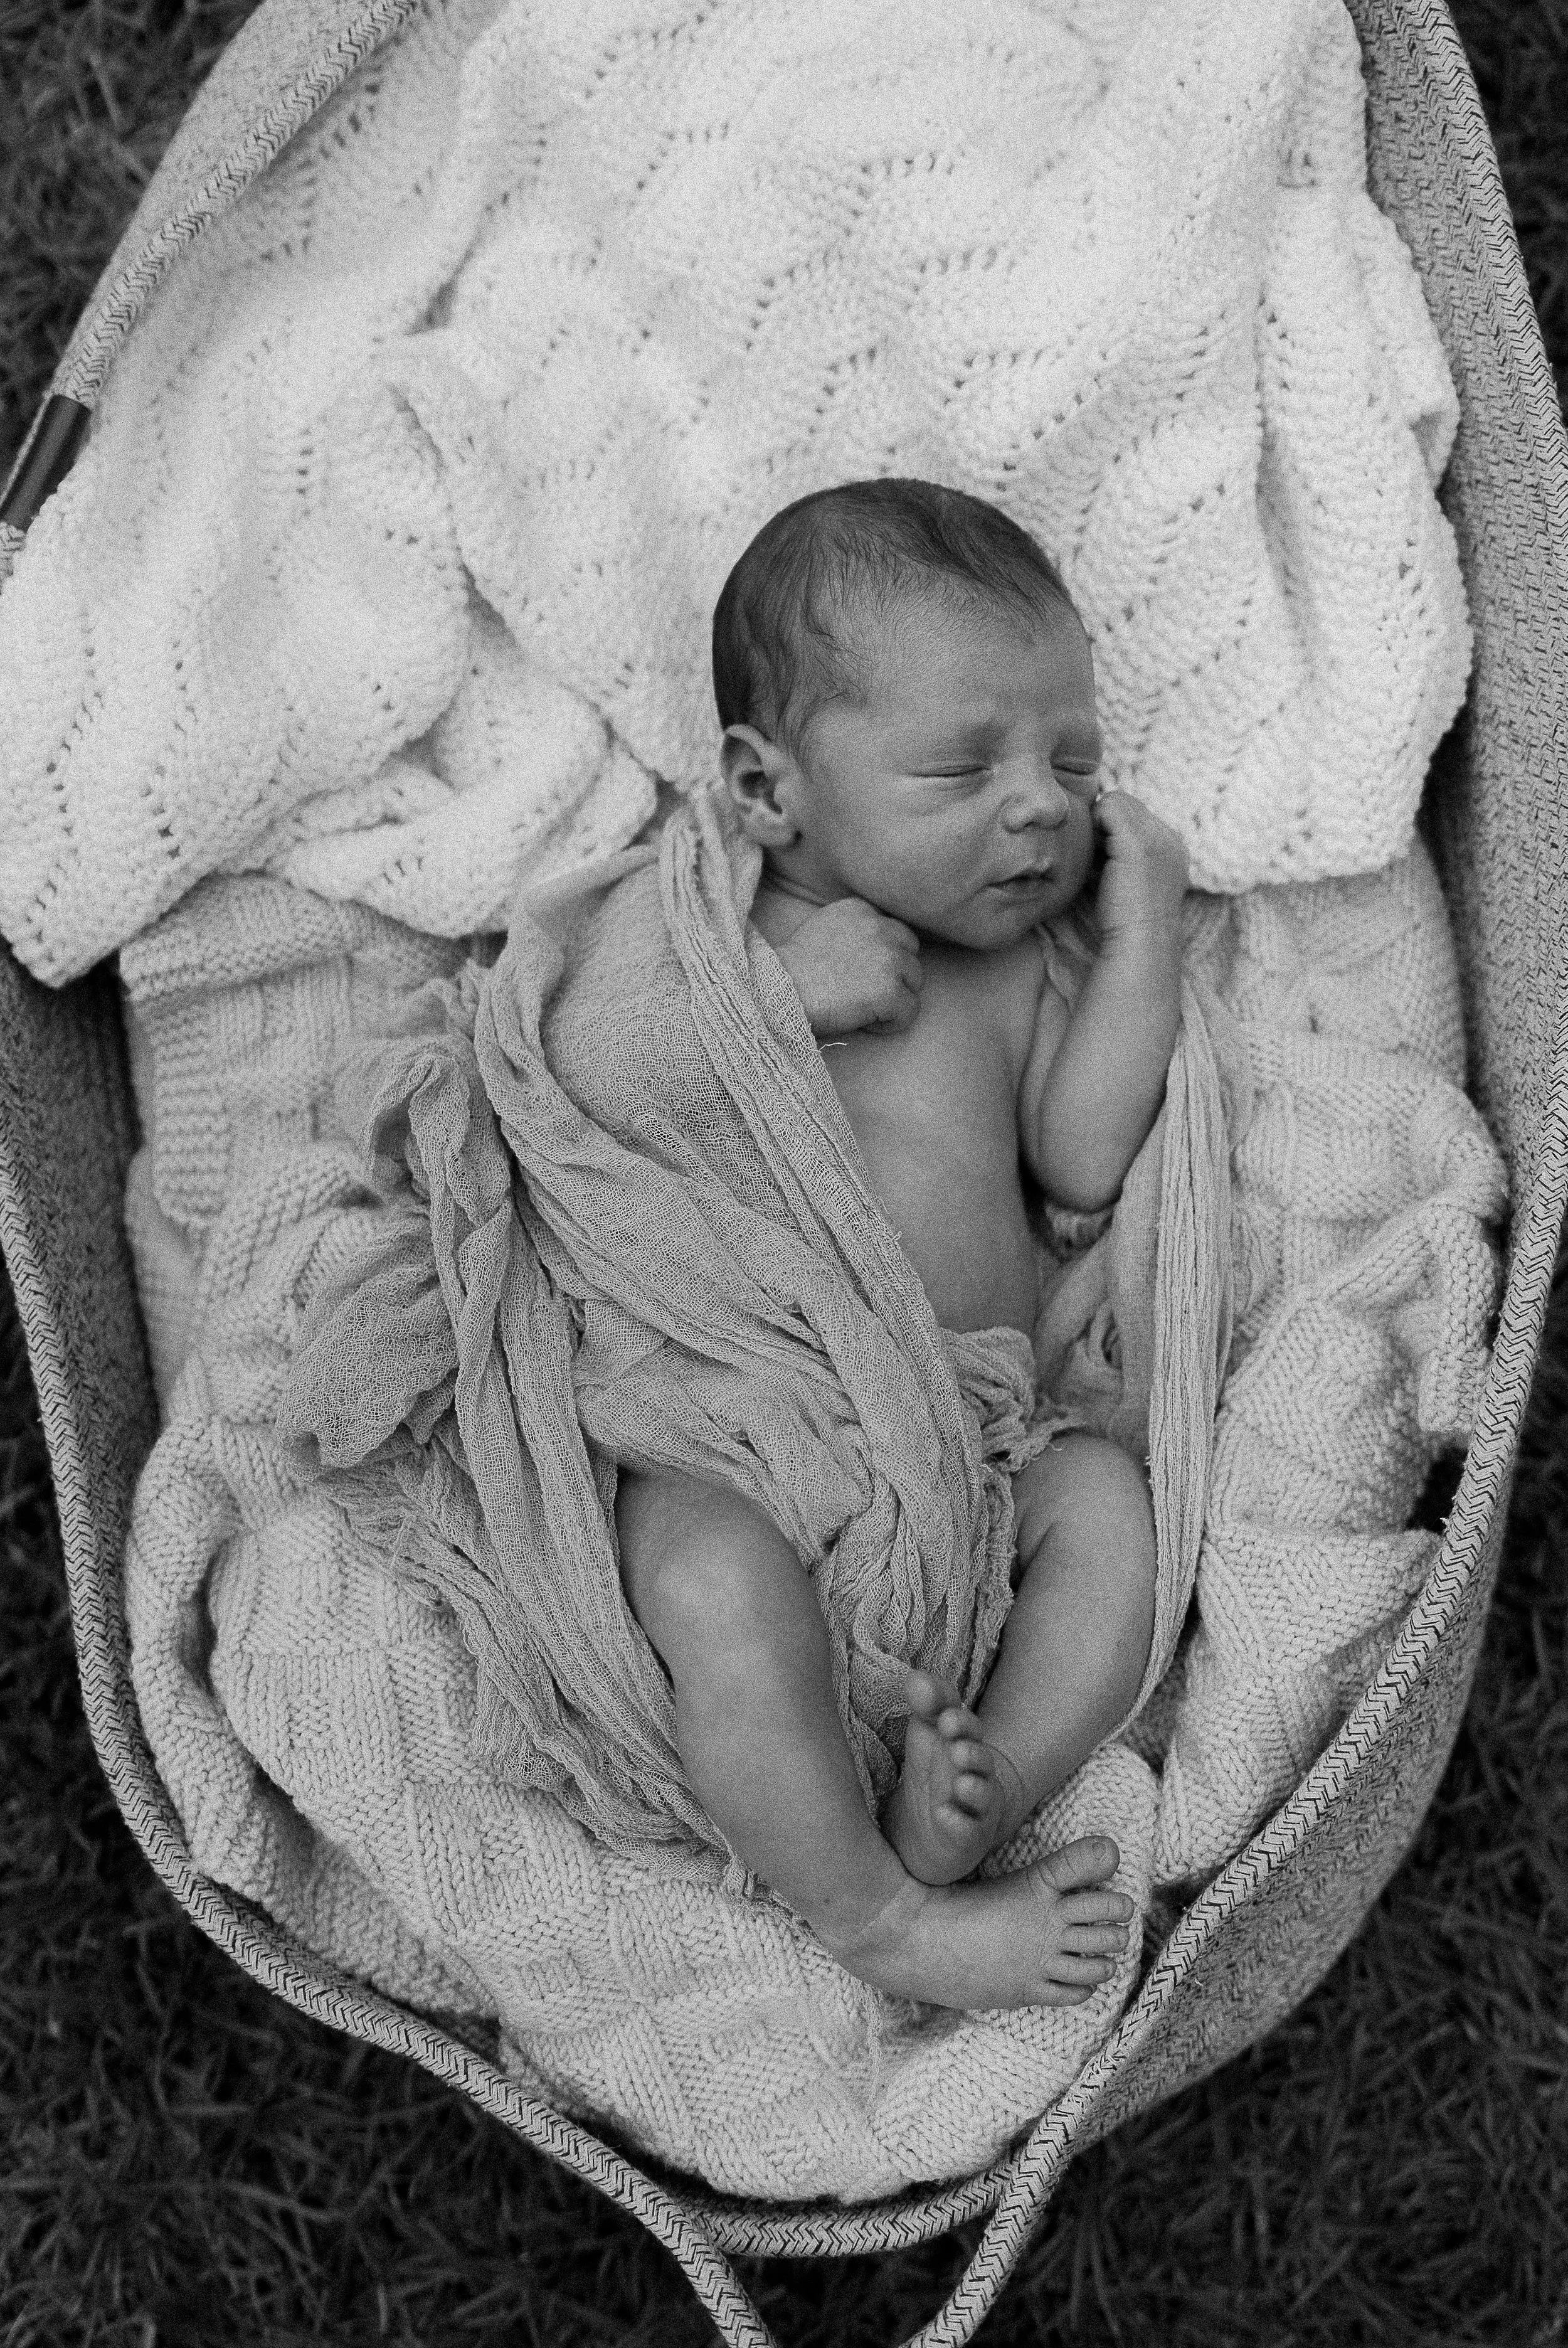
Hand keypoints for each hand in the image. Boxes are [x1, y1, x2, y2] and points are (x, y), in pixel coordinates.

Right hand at [773, 896, 923, 1037]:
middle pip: (910, 952)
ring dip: (894, 998)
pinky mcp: (890, 990)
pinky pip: (909, 1012)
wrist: (778, 992)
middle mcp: (879, 927)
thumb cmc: (792, 970)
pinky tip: (865, 1023)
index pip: (894, 930)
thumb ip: (853, 929)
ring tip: (862, 1008)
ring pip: (914, 982)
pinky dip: (890, 1023)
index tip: (860, 972)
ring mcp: (888, 958)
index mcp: (861, 909)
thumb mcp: (823, 929)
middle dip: (895, 973)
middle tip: (866, 992)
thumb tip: (872, 949)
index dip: (882, 956)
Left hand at [1091, 790, 1188, 948]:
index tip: (1107, 865)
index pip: (1138, 817)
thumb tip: (1096, 833)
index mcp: (1173, 847)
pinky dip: (1094, 823)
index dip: (1115, 834)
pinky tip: (1095, 854)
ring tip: (1099, 859)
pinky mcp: (1137, 841)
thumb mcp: (1131, 880)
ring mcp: (1157, 835)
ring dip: (1099, 826)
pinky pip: (1109, 804)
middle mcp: (1170, 836)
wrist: (1140, 943)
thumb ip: (1122, 854)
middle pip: (1127, 805)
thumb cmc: (1126, 922)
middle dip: (1106, 826)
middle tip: (1100, 861)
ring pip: (1117, 800)